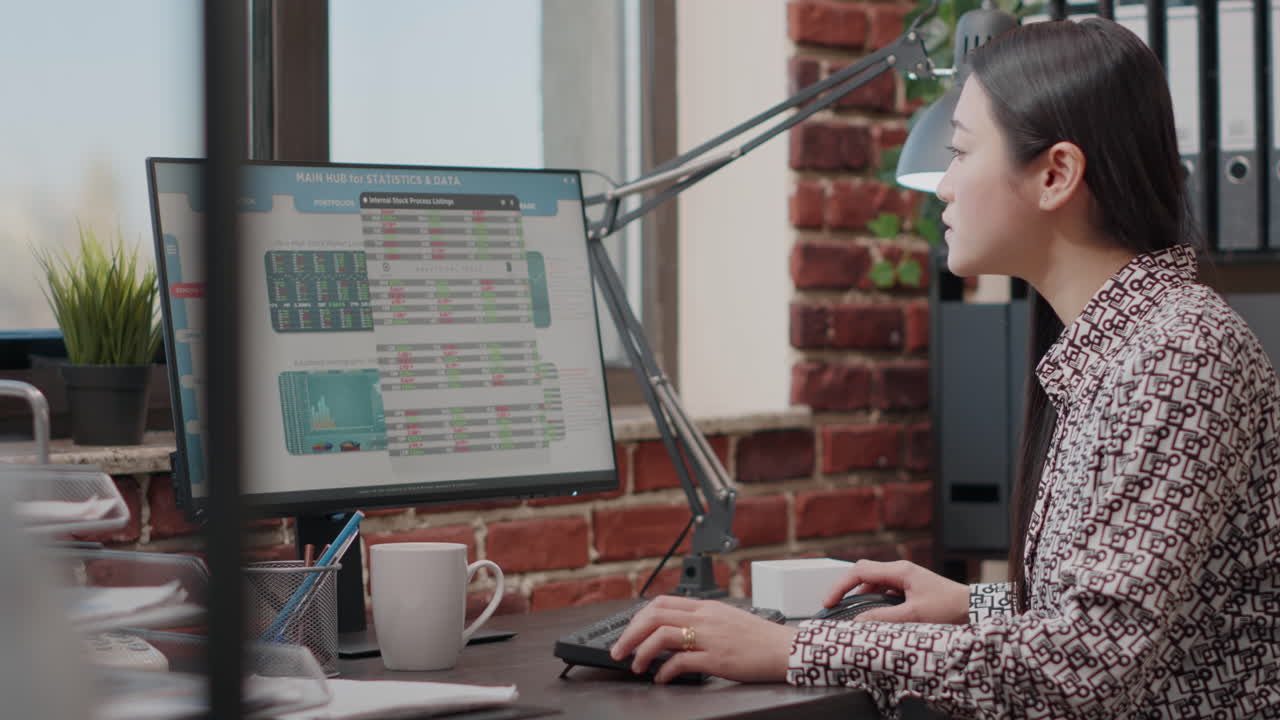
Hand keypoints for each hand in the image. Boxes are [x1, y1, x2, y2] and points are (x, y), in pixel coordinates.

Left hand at [609, 595, 797, 683]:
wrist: (786, 649)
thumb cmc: (760, 638)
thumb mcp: (727, 619)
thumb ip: (702, 621)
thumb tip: (674, 632)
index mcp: (706, 606)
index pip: (662, 602)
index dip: (639, 617)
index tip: (629, 632)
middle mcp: (705, 617)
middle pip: (655, 616)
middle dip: (630, 633)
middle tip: (619, 650)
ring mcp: (711, 637)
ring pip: (662, 635)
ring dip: (642, 652)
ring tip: (636, 666)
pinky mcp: (717, 659)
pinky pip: (680, 662)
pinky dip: (664, 671)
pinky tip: (661, 678)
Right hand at [823, 560, 969, 624]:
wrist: (974, 609)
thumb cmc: (949, 608)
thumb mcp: (914, 616)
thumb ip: (883, 618)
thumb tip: (857, 621)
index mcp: (899, 570)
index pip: (859, 572)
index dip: (840, 586)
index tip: (829, 602)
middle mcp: (900, 570)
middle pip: (863, 573)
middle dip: (845, 588)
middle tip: (833, 605)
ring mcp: (904, 578)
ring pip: (873, 582)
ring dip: (859, 595)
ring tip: (849, 612)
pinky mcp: (909, 588)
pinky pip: (883, 590)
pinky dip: (872, 601)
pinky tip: (871, 614)